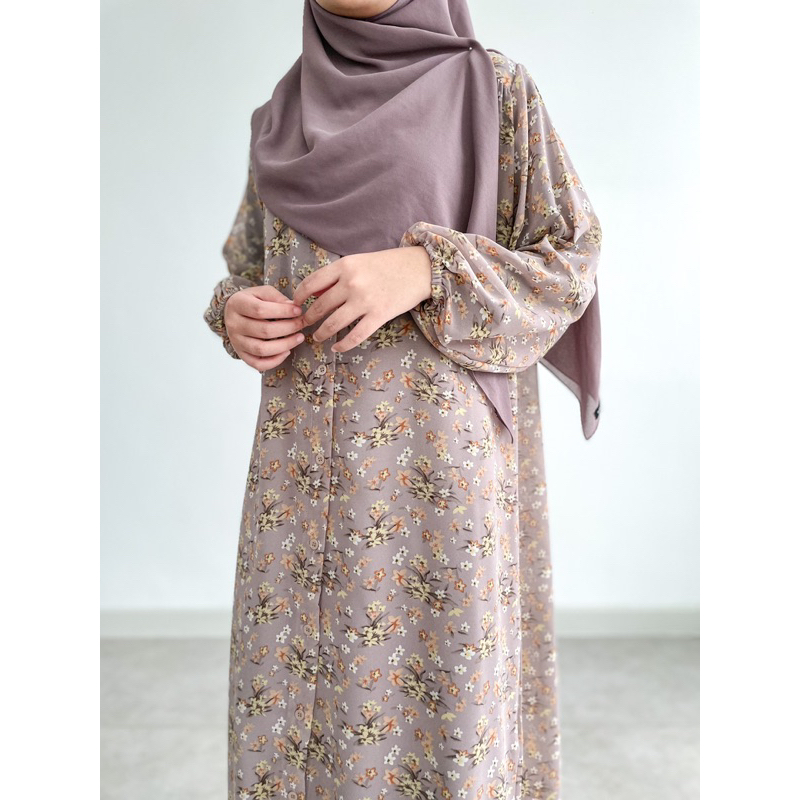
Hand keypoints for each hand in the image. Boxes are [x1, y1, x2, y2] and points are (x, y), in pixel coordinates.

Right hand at [223, 284, 305, 370]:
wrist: (234, 313)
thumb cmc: (252, 301)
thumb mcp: (262, 292)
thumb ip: (276, 297)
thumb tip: (293, 307)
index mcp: (237, 304)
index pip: (260, 310)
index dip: (282, 311)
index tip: (298, 311)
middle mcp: (234, 325)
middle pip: (264, 330)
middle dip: (288, 328)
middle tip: (302, 323)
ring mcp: (236, 342)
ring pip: (262, 349)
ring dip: (285, 345)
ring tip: (299, 338)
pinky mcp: (242, 355)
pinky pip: (258, 364)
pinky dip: (275, 361)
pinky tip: (287, 351)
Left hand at [292, 245, 432, 353]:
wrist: (419, 268)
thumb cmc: (387, 264)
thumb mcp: (358, 261)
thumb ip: (337, 276)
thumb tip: (314, 293)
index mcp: (344, 266)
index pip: (311, 283)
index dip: (299, 297)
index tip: (295, 305)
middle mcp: (351, 283)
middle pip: (320, 306)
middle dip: (308, 318)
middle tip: (304, 325)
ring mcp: (365, 301)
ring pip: (333, 323)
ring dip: (321, 333)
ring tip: (317, 337)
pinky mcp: (379, 316)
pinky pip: (355, 335)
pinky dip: (343, 344)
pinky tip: (337, 347)